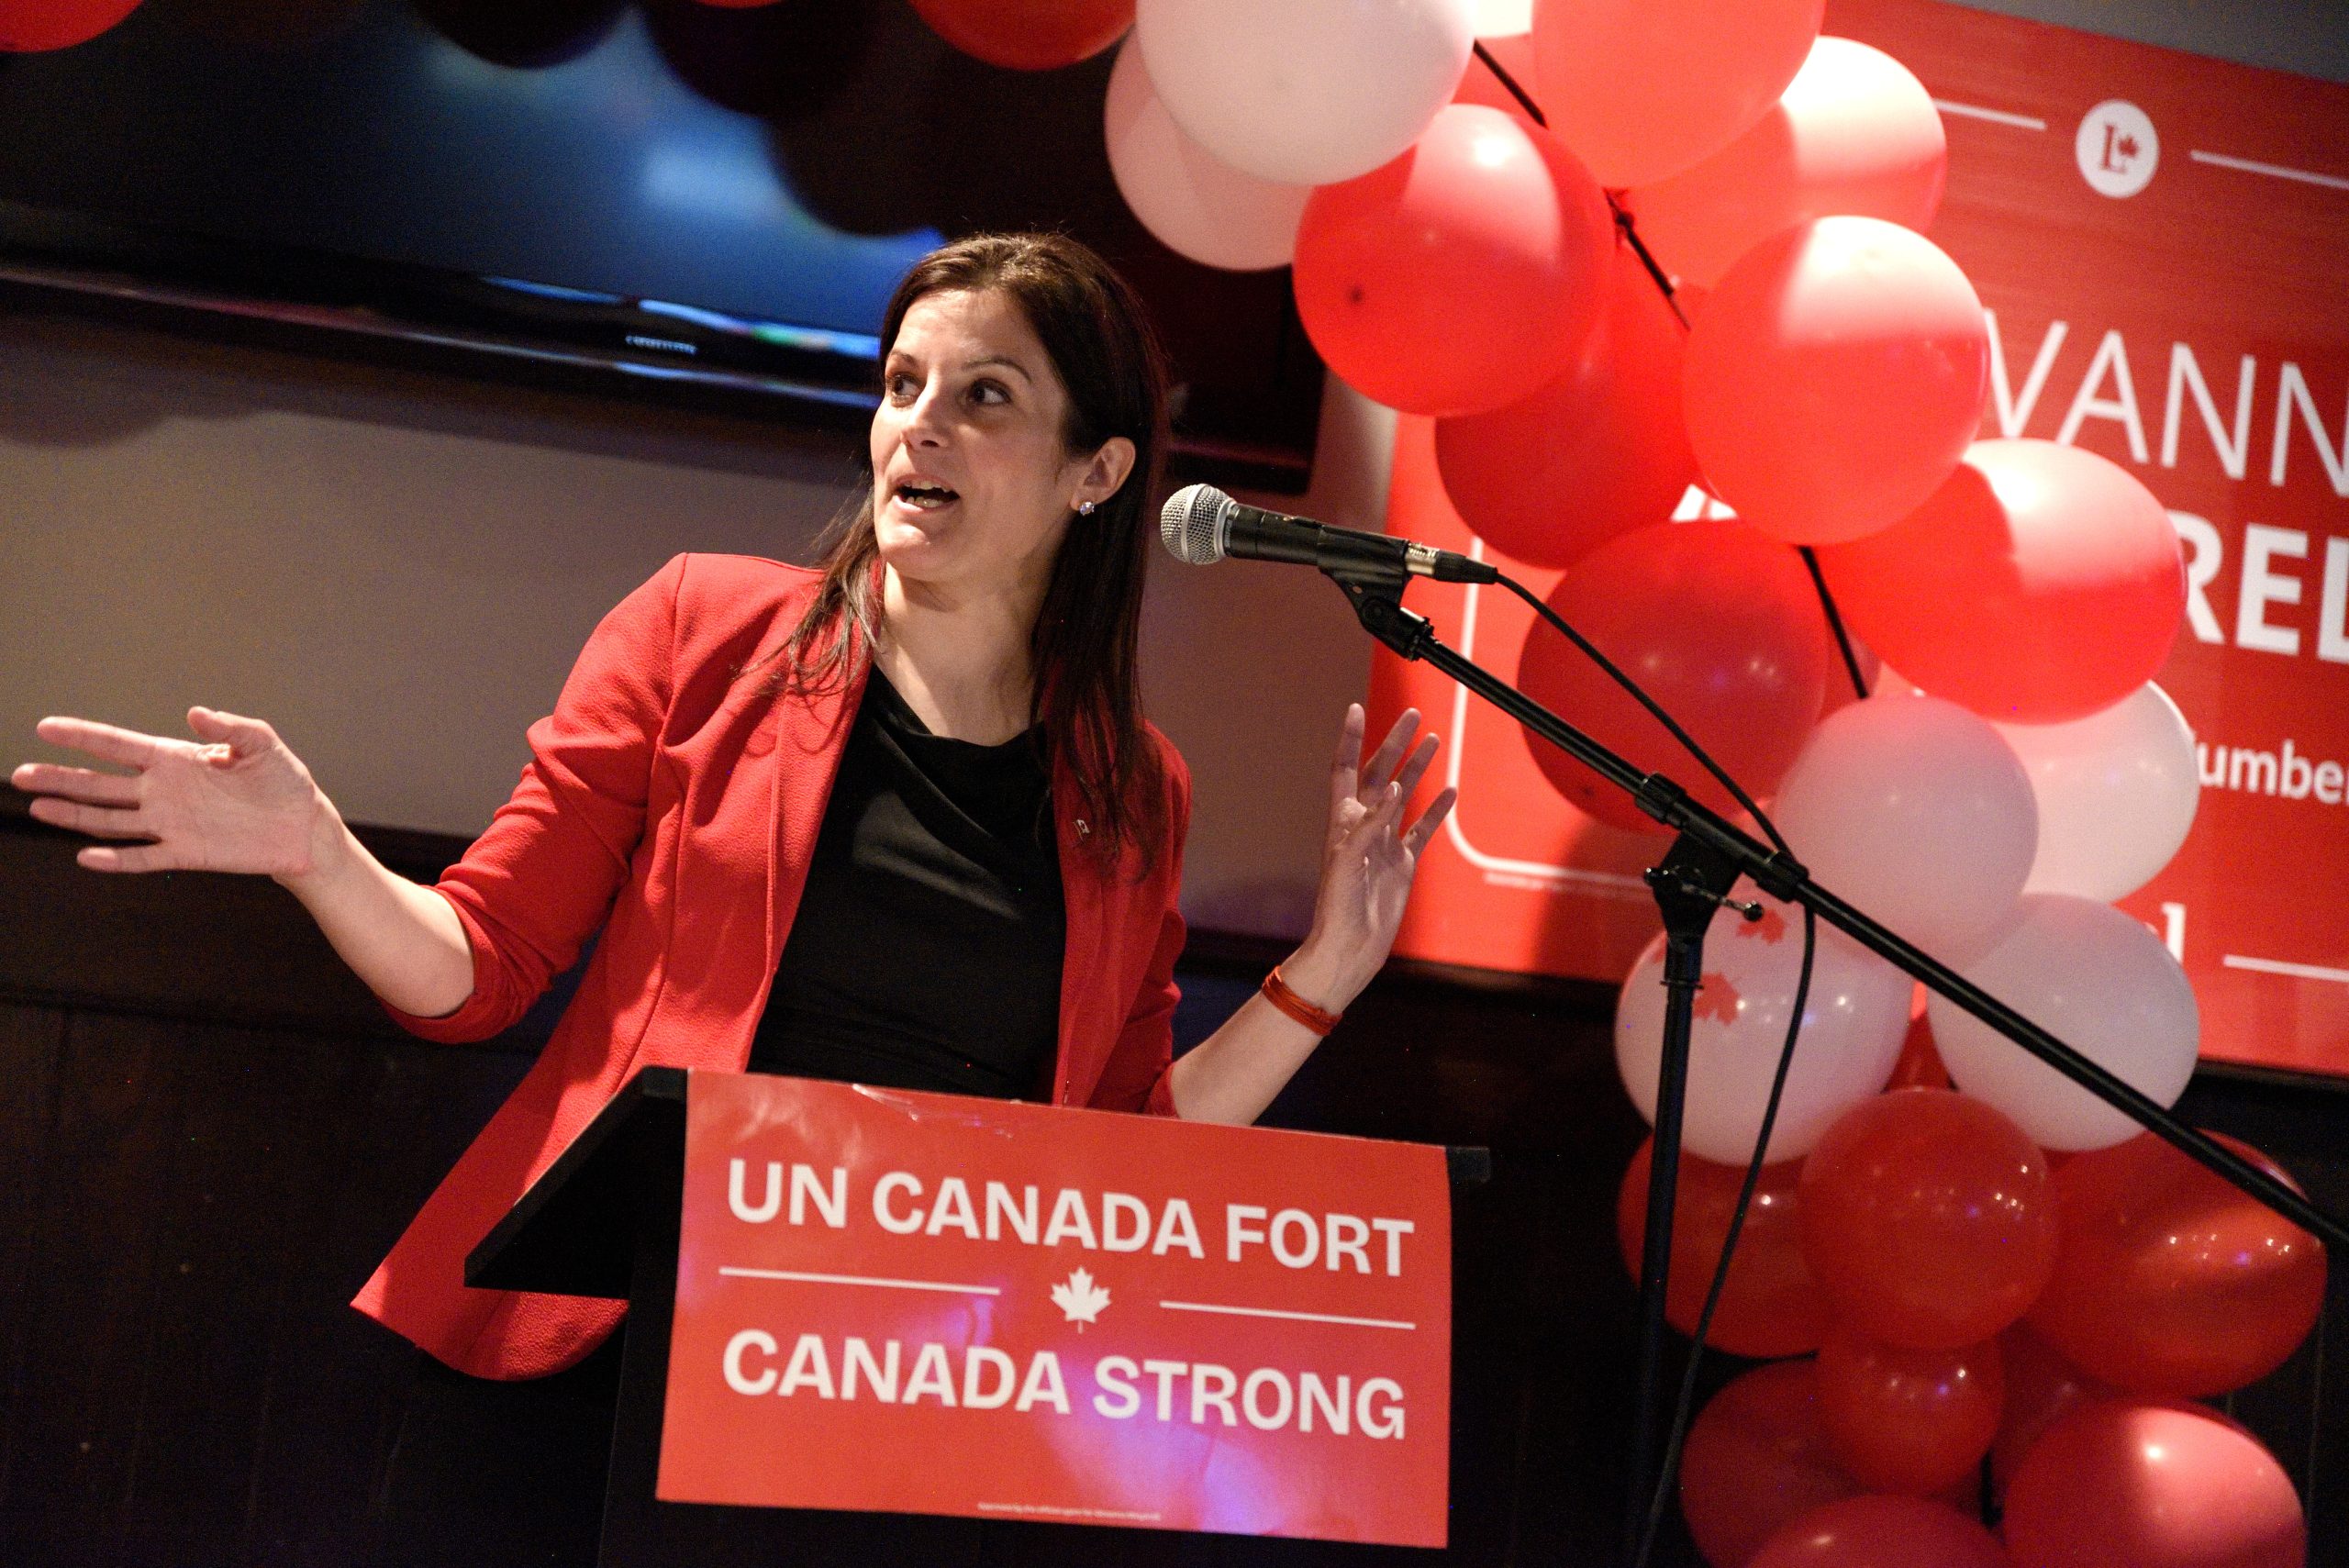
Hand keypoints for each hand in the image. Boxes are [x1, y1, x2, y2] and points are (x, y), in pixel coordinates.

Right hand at [12, 708, 339, 879]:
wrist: (302, 826)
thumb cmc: (282, 781)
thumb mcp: (262, 744)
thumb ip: (231, 727)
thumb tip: (196, 712)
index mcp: (174, 759)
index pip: (118, 745)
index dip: (83, 736)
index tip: (46, 727)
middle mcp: (162, 791)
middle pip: (100, 784)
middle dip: (61, 779)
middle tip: (21, 774)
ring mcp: (169, 823)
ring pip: (109, 820)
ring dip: (73, 816)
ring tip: (36, 807)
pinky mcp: (185, 853)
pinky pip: (143, 857)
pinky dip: (116, 860)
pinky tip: (88, 857)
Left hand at [1287, 704, 1456, 1011]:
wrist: (1350, 946)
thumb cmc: (1338, 906)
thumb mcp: (1348, 860)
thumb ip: (1371, 825)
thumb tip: (1395, 789)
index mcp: (1342, 821)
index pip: (1344, 768)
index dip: (1350, 739)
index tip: (1357, 709)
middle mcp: (1363, 826)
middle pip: (1380, 773)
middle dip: (1395, 743)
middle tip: (1413, 715)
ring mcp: (1385, 843)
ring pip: (1405, 796)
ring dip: (1419, 767)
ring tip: (1435, 739)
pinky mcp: (1403, 864)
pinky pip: (1423, 830)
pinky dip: (1437, 810)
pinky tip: (1451, 790)